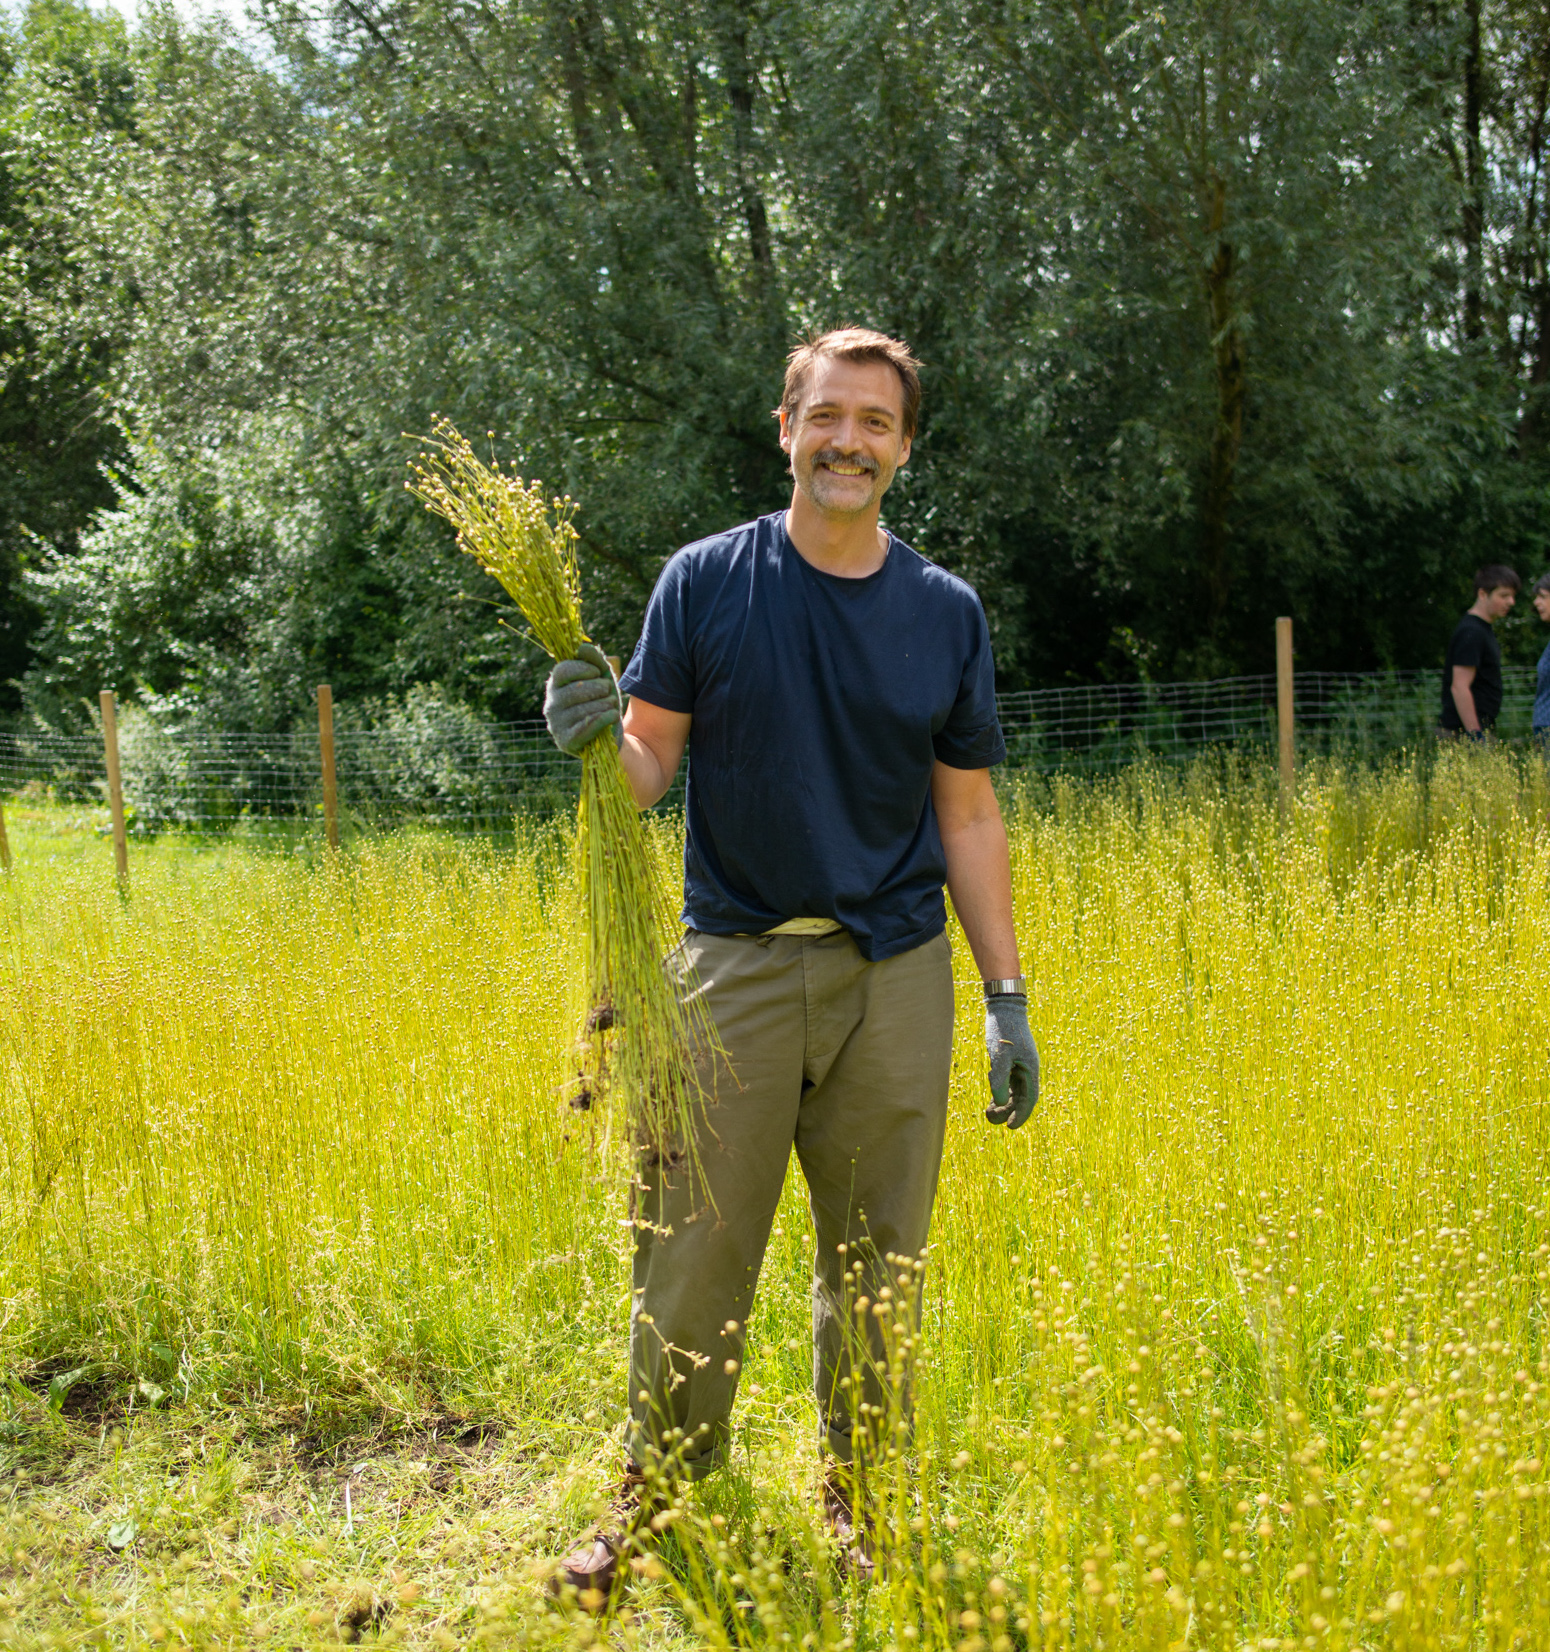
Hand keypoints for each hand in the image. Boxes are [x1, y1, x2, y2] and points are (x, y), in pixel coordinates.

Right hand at [544, 642, 622, 755]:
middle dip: (600, 688)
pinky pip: (588, 726)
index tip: (597, 673)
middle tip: (607, 693)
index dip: (583, 668)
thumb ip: (594, 660)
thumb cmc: (602, 702)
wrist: (610, 735)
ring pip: (586, 709)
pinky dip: (605, 718)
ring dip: (606, 705)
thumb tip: (582, 647)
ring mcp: (556, 724)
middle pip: (576, 689)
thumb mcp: (602, 678)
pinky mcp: (565, 741)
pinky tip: (612, 716)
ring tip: (610, 706)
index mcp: (555, 686)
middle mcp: (551, 704)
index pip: (562, 671)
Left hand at [984, 993, 1038, 1128]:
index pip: (1029, 1099)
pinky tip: (991, 1100)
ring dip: (1004, 1104)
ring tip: (989, 1113)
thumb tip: (1000, 1102)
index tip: (1011, 1128)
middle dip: (1009, 1111)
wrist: (1004, 1007)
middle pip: (1022, 1098)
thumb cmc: (1003, 1028)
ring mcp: (1020, 1065)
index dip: (1021, 1115)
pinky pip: (1009, 1083)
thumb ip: (1000, 1078)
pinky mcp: (1011, 1061)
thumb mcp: (1000, 1054)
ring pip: (1015, 1092)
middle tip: (991, 1120)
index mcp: (1030, 1069)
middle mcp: (1028, 1069)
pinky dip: (1001, 1093)